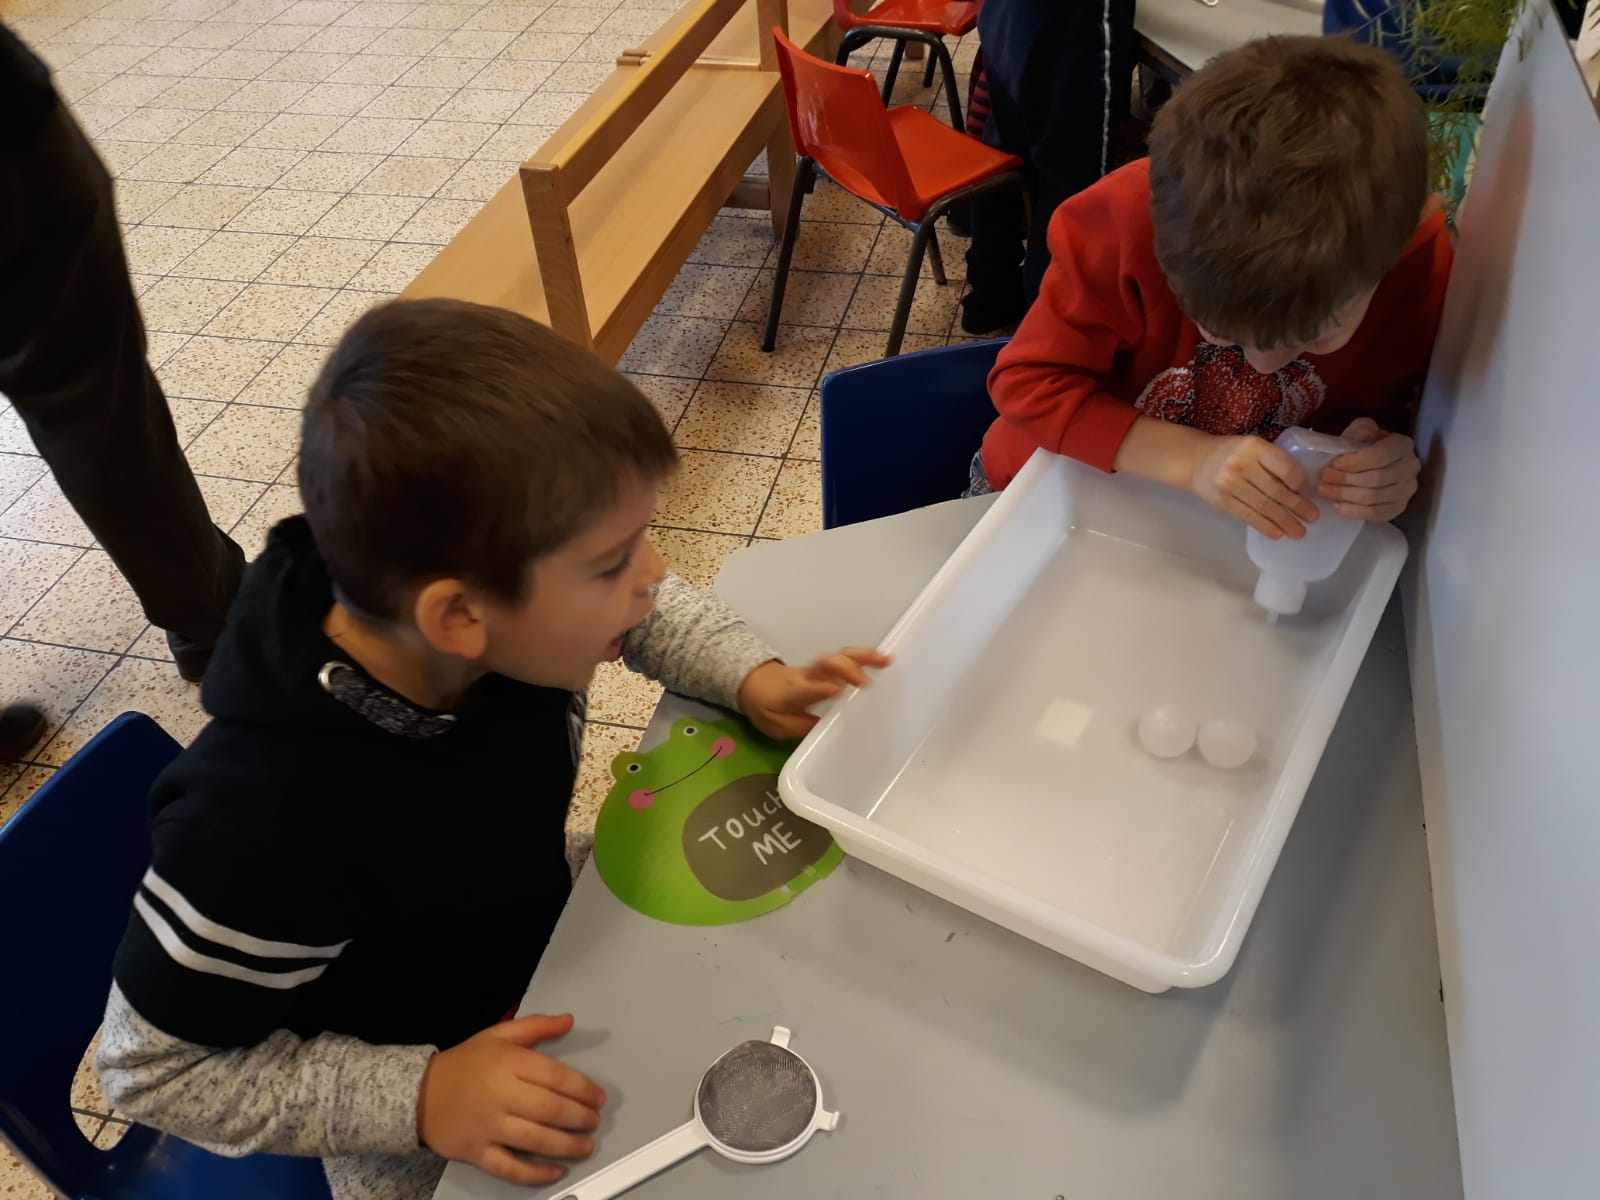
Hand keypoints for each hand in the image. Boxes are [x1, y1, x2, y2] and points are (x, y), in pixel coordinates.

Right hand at [417, 1014, 604, 1186]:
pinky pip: (509, 1167)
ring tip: (585, 1146)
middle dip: (579, 1118)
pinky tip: (555, 1171)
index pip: (555, 1076)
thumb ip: (536, 1026)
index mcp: (507, 1062)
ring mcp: (487, 1126)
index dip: (583, 1089)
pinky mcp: (475, 1152)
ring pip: (534, 1140)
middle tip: (594, 1122)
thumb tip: (569, 1021)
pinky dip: (534, 1173)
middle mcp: (499, 1094)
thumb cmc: (463, 1064)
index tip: (598, 1098)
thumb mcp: (498, 1036)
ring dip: (566, 1145)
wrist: (417, 1094)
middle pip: (549, 1109)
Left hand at [737, 648, 891, 739]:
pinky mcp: (826, 666)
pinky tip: (883, 658)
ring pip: (839, 657)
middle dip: (847, 669)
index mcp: (791, 693)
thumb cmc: (767, 706)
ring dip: (863, 657)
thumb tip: (825, 729)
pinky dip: (865, 656)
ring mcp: (817, 668)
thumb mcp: (775, 725)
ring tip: (885, 660)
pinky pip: (846, 658)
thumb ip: (799, 726)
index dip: (819, 689)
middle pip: (826, 665)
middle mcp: (806, 676)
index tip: (837, 691)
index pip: (804, 690)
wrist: (755, 684)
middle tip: (867, 682)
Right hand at [1189, 434, 1318, 539]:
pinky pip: (1248, 516)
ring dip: (1284, 521)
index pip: (1286, 469)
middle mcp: (1242, 464)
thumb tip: (1301, 489)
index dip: (1300, 484)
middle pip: (1276, 491)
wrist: (1196, 460)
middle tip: (1312, 518)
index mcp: (1255, 447)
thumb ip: (1272, 462)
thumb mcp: (1254, 447)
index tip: (1308, 493)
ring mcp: (1230, 484)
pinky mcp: (1222, 501)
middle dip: (1298, 507)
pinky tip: (1277, 534)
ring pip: (1264, 506)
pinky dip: (1265, 526)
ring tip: (1299, 532)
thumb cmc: (1232, 453)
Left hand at [1320, 418, 1419, 521]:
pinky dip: (1355, 511)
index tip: (1334, 463)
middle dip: (1345, 480)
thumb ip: (1360, 430)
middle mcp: (1411, 468)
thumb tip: (1364, 434)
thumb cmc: (1363, 447)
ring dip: (1345, 495)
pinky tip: (1338, 506)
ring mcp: (1407, 490)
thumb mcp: (1360, 432)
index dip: (1356, 461)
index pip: (1382, 455)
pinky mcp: (1399, 507)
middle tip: (1324, 478)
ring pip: (1375, 498)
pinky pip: (1377, 514)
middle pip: (1377, 479)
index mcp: (1403, 445)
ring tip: (1325, 491)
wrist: (1371, 464)